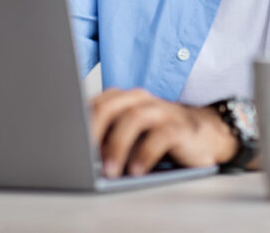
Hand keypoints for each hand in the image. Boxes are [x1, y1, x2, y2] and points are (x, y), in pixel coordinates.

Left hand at [90, 88, 236, 177]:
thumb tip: (78, 156)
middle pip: (109, 107)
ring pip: (133, 119)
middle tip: (82, 156)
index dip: (78, 124)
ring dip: (117, 146)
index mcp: (123, 99)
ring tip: (109, 171)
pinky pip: (160, 136)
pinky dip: (145, 154)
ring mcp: (161, 110)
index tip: (66, 144)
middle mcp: (140, 99)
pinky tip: (136, 171)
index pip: (94, 105)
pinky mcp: (179, 127)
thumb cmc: (157, 136)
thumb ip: (107, 138)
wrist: (204, 135)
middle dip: (93, 132)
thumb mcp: (129, 136)